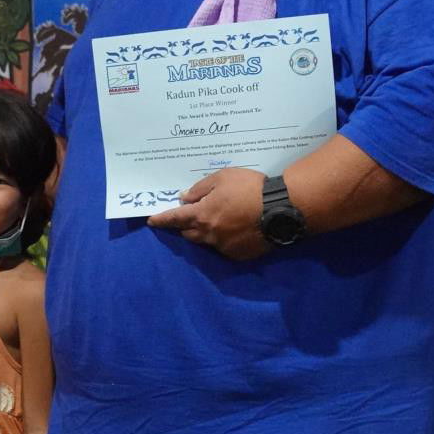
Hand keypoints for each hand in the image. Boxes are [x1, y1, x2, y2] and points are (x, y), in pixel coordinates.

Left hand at [147, 167, 272, 259]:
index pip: (175, 219)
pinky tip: (236, 229)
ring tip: (219, 221)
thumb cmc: (250, 188)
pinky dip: (225, 239)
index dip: (162, 219)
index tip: (151, 221)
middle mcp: (209, 235)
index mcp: (202, 215)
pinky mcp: (240, 255)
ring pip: (207, 242)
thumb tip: (185, 198)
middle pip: (189, 233)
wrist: (281, 208)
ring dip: (206, 233)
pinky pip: (225, 248)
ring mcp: (225, 248)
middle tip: (193, 215)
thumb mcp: (222, 178)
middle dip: (186, 226)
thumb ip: (200, 189)